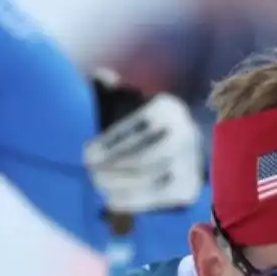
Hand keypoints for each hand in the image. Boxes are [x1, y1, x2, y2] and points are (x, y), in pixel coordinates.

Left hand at [83, 74, 204, 215]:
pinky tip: (111, 200)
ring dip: (119, 182)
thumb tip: (100, 75)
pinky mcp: (189, 187)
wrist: (172, 154)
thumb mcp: (125, 104)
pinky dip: (132, 200)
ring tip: (97, 183)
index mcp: (168, 108)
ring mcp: (191, 162)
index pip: (137, 127)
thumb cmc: (136, 128)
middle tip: (89, 171)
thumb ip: (110, 90)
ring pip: (150, 175)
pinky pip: (158, 196)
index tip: (86, 153)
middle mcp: (186, 133)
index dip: (110, 141)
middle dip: (113, 164)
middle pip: (144, 152)